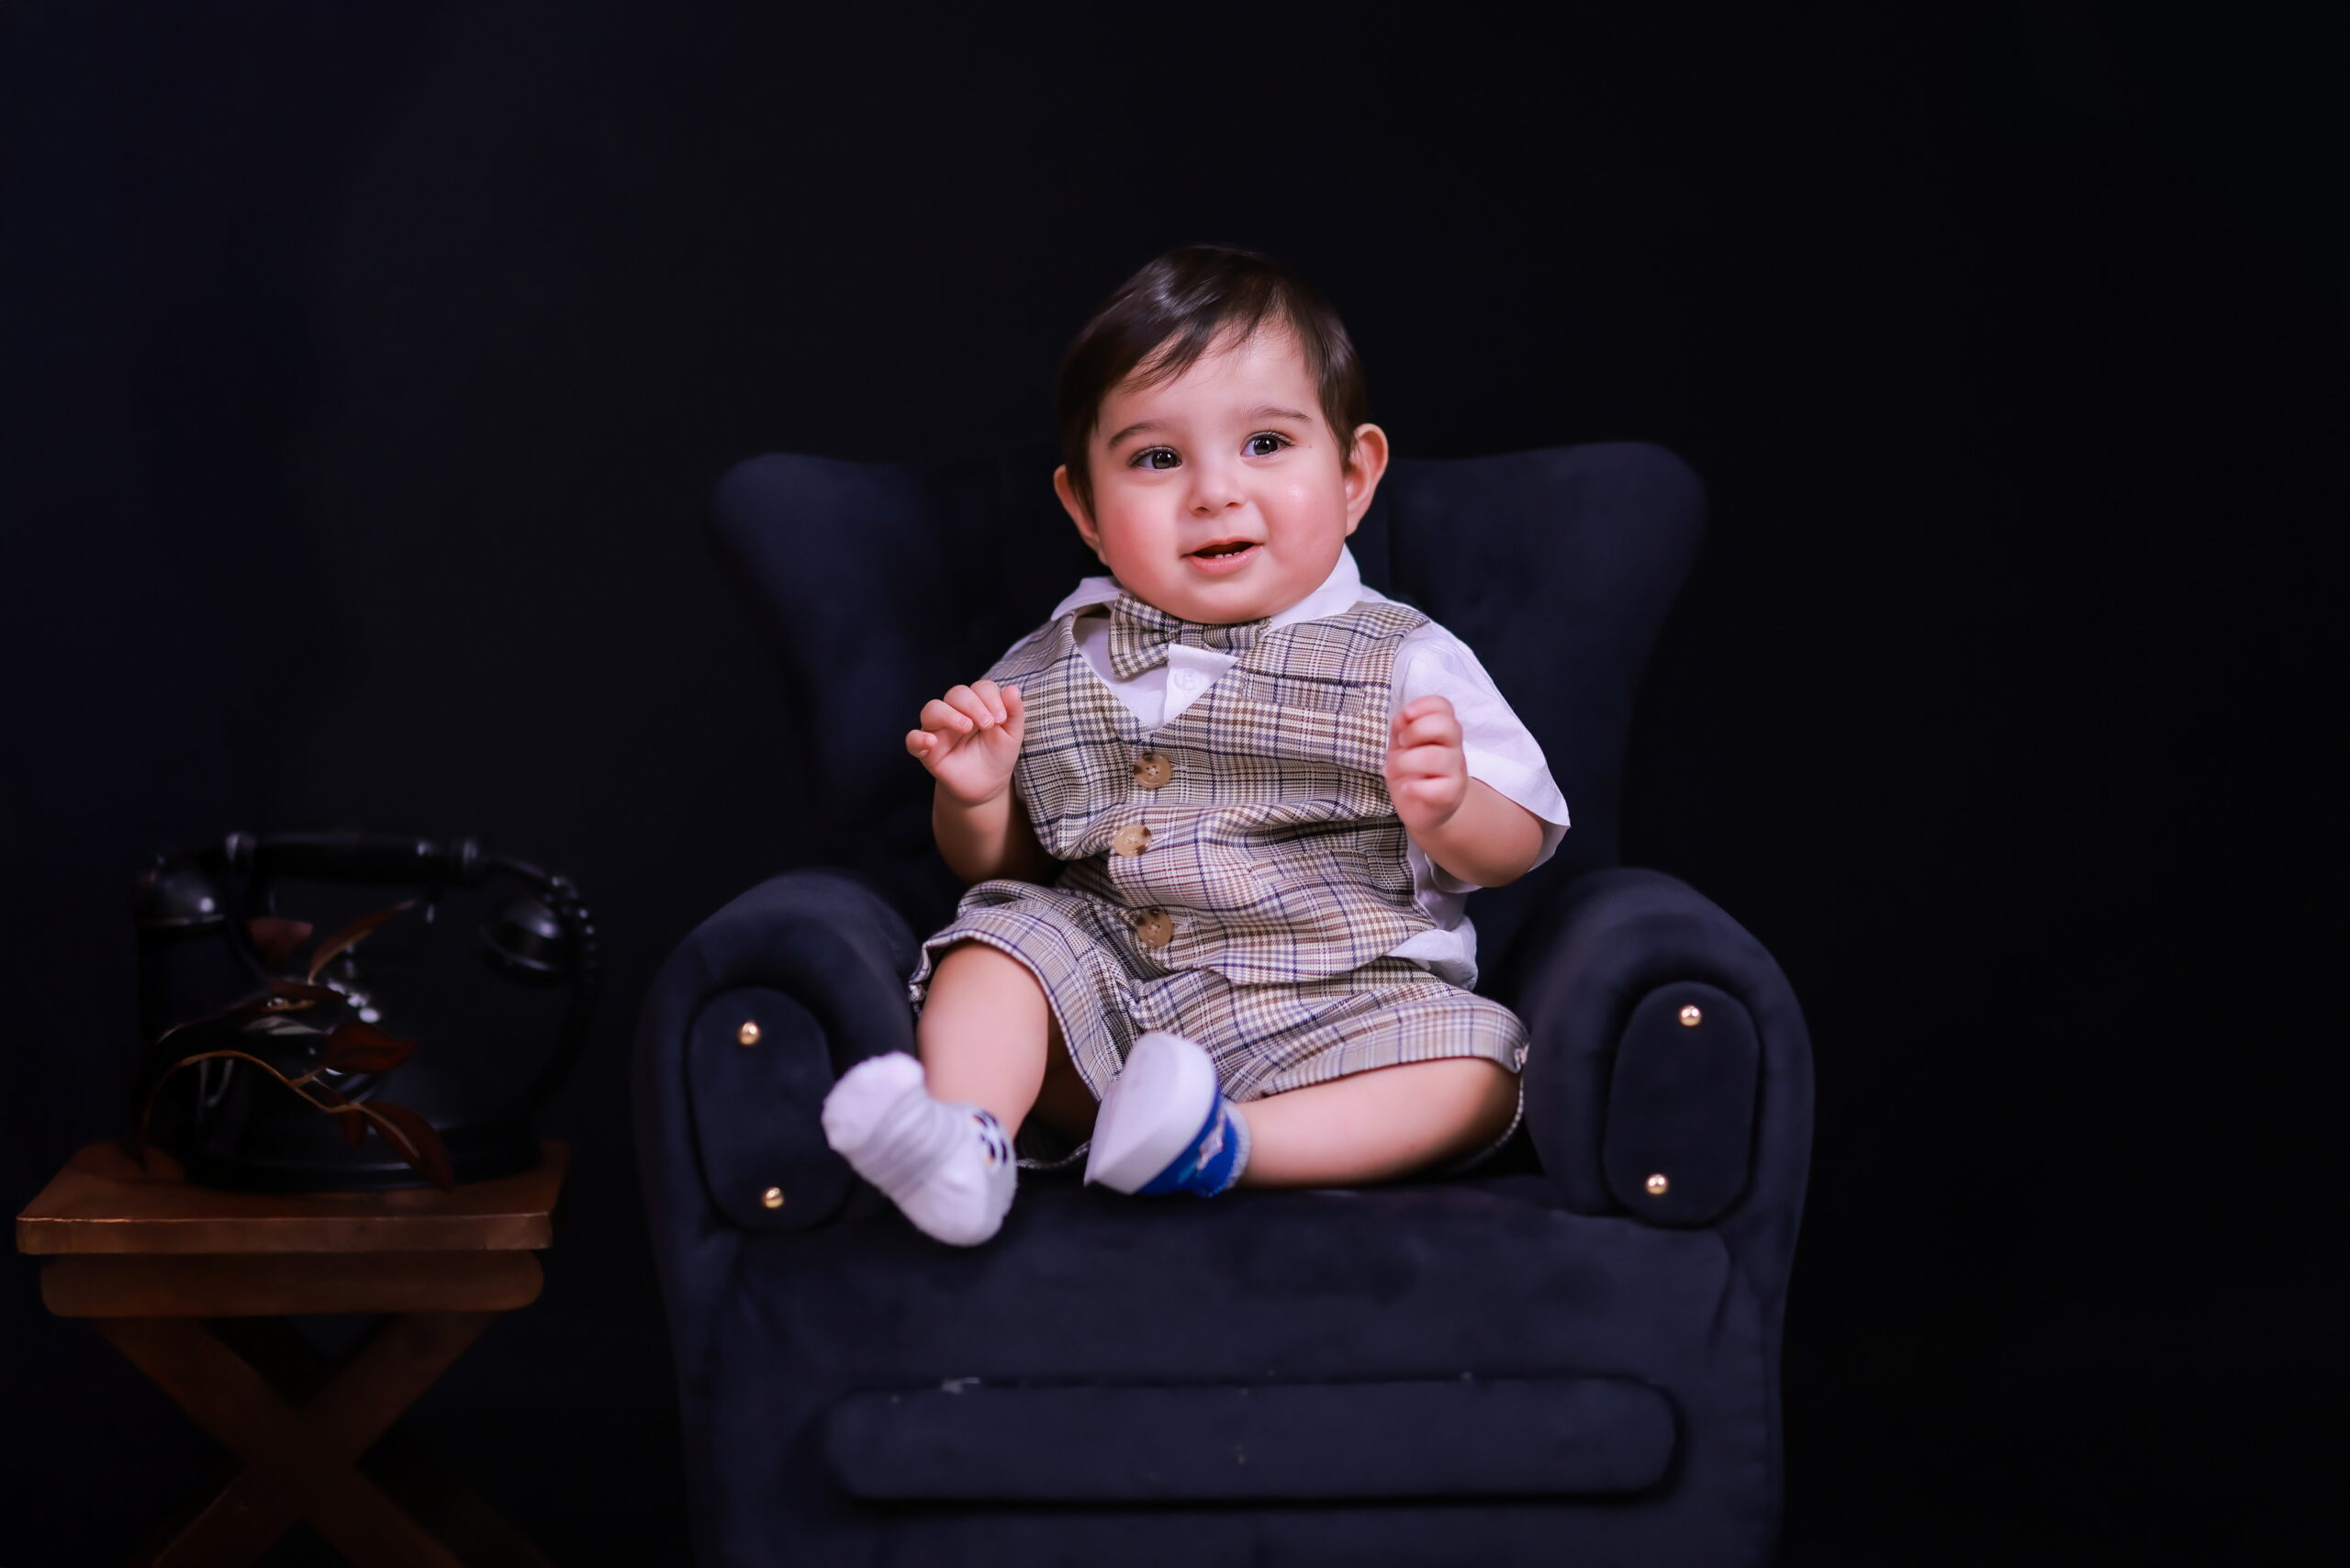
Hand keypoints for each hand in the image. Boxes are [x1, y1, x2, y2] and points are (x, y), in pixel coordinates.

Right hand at [907, 679, 1025, 806]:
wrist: (987, 786)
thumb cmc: (998, 755)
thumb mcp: (1012, 735)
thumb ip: (1014, 712)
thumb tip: (1012, 689)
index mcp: (977, 705)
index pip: (980, 688)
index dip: (990, 697)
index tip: (1002, 718)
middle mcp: (955, 712)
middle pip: (956, 694)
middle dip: (973, 705)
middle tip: (988, 724)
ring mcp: (938, 730)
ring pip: (932, 709)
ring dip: (949, 714)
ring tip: (966, 727)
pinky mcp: (927, 751)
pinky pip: (912, 739)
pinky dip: (918, 738)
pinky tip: (930, 741)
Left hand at [1385, 695, 1468, 838]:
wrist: (1423, 809)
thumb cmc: (1412, 773)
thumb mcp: (1402, 746)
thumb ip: (1402, 728)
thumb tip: (1403, 717)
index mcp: (1442, 732)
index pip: (1444, 707)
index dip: (1424, 705)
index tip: (1406, 715)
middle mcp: (1453, 748)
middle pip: (1447, 726)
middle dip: (1416, 731)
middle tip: (1402, 744)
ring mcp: (1455, 772)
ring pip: (1436, 757)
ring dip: (1405, 762)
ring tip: (1392, 770)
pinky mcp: (1450, 796)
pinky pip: (1438, 789)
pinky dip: (1415, 787)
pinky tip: (1406, 788)